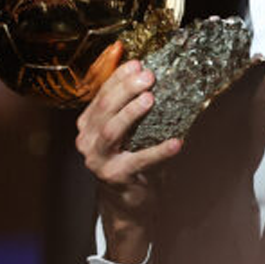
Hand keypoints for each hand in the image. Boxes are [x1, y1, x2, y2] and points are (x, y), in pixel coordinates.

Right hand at [75, 41, 181, 263]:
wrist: (128, 199)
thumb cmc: (130, 154)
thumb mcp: (125, 128)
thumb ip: (128, 103)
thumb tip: (147, 70)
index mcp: (87, 123)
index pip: (101, 94)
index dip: (119, 77)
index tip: (139, 64)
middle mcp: (87, 140)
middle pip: (104, 109)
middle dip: (126, 90)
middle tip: (148, 77)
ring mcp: (98, 160)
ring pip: (111, 131)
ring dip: (131, 113)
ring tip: (150, 99)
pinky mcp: (115, 176)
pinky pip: (139, 160)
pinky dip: (158, 150)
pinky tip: (177, 142)